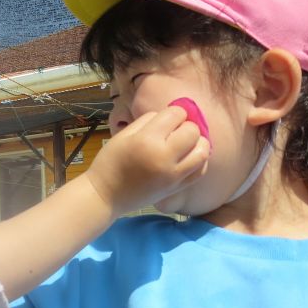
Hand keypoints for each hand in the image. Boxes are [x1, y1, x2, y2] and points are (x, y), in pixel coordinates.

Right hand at [84, 106, 208, 214]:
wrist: (105, 195)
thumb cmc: (109, 162)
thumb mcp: (122, 134)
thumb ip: (147, 121)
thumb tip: (169, 116)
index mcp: (147, 140)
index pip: (176, 114)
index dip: (174, 112)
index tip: (167, 118)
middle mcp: (164, 156)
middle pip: (192, 131)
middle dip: (186, 125)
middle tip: (175, 131)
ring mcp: (173, 174)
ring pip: (202, 151)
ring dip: (197, 142)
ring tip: (186, 143)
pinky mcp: (177, 188)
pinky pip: (200, 170)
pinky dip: (199, 160)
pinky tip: (189, 157)